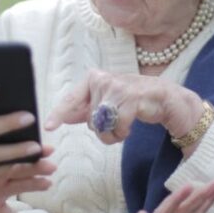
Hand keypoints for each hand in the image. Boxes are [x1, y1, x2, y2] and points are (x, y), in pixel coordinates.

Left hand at [0, 145, 55, 212]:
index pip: (14, 152)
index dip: (29, 150)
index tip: (45, 148)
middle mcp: (1, 174)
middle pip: (23, 168)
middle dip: (38, 166)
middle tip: (51, 165)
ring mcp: (0, 191)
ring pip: (21, 187)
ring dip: (35, 185)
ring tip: (47, 183)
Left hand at [45, 69, 203, 144]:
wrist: (165, 98)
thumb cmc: (134, 100)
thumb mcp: (107, 103)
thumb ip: (86, 109)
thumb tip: (63, 117)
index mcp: (93, 79)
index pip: (71, 99)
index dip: (59, 114)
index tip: (48, 126)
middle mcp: (103, 80)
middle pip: (90, 120)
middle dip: (102, 129)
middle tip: (117, 121)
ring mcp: (117, 87)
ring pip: (102, 126)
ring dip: (114, 134)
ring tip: (125, 124)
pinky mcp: (131, 98)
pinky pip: (118, 127)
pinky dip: (123, 133)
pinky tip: (131, 125)